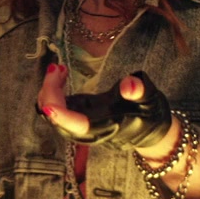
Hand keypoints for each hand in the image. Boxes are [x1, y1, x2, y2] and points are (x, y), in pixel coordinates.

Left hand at [37, 66, 172, 150]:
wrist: (150, 130)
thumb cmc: (150, 114)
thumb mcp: (150, 100)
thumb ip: (139, 91)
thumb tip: (129, 85)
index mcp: (105, 127)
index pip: (79, 126)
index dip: (62, 117)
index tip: (49, 106)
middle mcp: (88, 131)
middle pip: (58, 119)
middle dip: (51, 93)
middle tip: (57, 67)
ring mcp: (80, 125)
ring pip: (52, 114)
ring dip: (49, 90)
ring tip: (58, 68)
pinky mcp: (77, 116)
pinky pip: (55, 107)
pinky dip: (52, 90)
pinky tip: (60, 73)